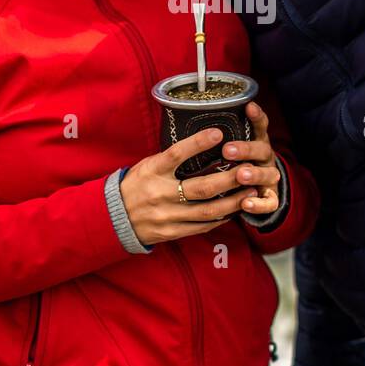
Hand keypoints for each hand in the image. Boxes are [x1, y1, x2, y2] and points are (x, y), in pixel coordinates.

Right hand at [119, 125, 261, 246]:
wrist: (113, 218)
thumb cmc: (135, 185)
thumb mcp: (148, 166)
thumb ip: (171, 158)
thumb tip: (203, 142)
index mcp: (152, 171)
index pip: (176, 154)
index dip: (198, 143)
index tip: (219, 133)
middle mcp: (160, 194)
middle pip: (202, 187)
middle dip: (230, 179)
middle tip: (250, 170)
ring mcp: (166, 216)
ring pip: (207, 211)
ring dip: (233, 202)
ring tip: (251, 192)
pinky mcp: (171, 233)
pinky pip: (201, 227)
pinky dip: (220, 218)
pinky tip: (234, 210)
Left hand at [221, 100, 281, 219]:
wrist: (256, 188)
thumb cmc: (231, 162)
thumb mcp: (228, 146)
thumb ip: (215, 140)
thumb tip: (186, 120)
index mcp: (256, 141)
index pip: (260, 125)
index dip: (256, 116)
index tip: (248, 107)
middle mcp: (265, 157)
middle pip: (262, 149)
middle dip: (246, 149)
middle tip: (228, 150)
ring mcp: (270, 177)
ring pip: (268, 174)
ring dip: (255, 174)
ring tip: (241, 175)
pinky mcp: (271, 198)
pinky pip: (269, 203)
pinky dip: (259, 204)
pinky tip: (246, 204)